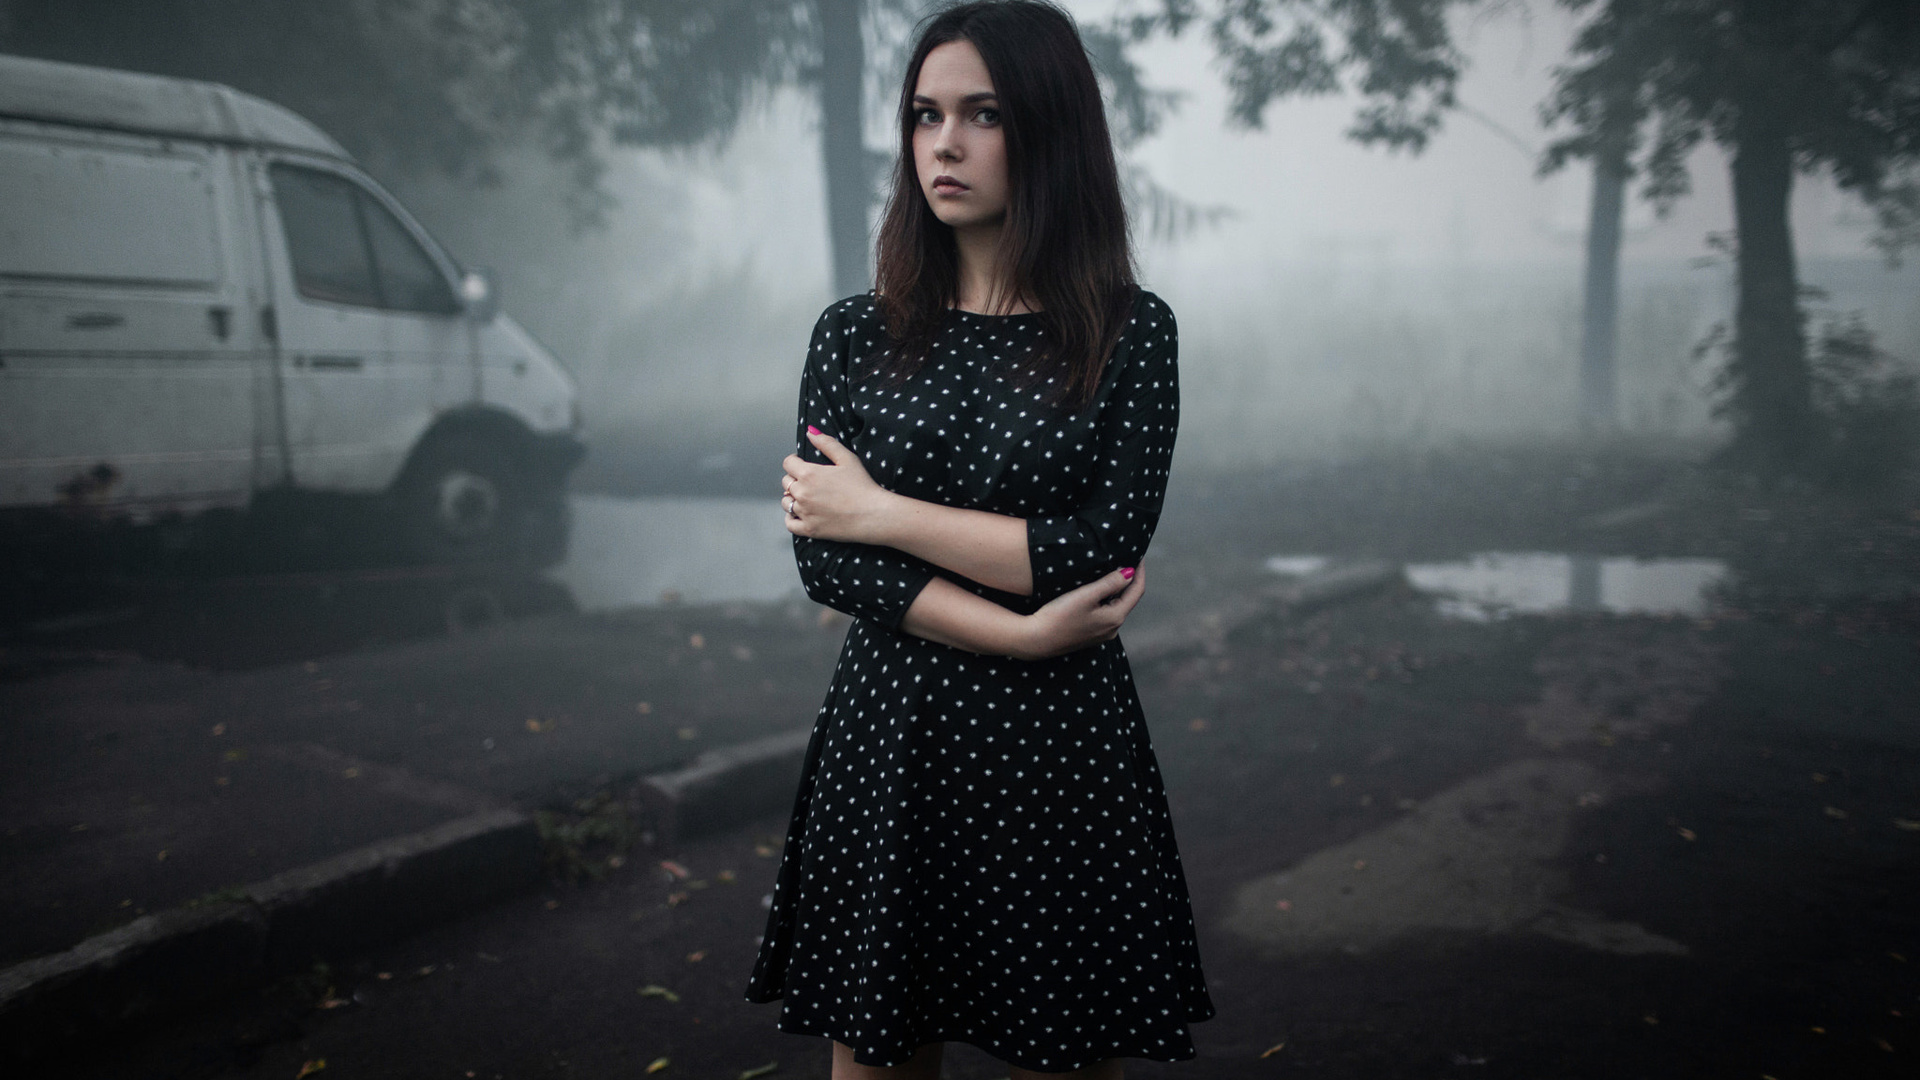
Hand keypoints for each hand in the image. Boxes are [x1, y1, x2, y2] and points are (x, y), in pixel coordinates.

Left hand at [783, 427, 893, 542]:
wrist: (874, 515)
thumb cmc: (863, 487)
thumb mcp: (847, 459)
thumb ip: (827, 443)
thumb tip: (811, 432)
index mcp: (809, 474)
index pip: (788, 463)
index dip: (795, 462)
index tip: (803, 465)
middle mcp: (802, 493)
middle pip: (786, 483)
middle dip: (795, 479)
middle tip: (810, 483)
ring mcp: (804, 513)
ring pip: (786, 502)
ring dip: (793, 498)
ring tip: (808, 498)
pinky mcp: (809, 529)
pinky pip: (790, 524)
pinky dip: (792, 519)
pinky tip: (801, 514)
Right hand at [1016, 564, 1144, 659]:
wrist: (1036, 640)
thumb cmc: (1060, 616)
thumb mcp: (1087, 595)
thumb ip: (1110, 583)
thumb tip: (1130, 572)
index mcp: (1115, 618)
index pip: (1137, 591)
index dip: (1140, 572)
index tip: (1138, 555)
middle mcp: (1112, 629)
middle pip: (1127, 599)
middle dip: (1129, 580)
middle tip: (1127, 559)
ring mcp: (1101, 634)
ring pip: (1115, 606)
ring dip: (1117, 590)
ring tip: (1113, 571)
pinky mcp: (1089, 635)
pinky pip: (1105, 613)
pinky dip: (1106, 599)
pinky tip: (1098, 591)